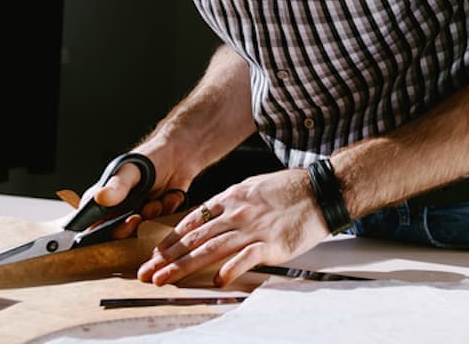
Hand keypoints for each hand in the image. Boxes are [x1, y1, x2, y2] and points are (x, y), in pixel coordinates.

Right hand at [76, 146, 192, 238]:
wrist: (180, 153)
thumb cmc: (151, 157)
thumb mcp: (131, 170)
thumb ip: (117, 185)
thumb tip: (100, 198)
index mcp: (103, 199)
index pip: (92, 226)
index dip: (105, 232)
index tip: (126, 221)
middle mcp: (118, 210)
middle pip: (118, 234)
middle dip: (134, 225)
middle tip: (143, 212)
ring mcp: (138, 214)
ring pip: (142, 231)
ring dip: (153, 215)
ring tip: (159, 198)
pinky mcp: (156, 217)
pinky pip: (161, 225)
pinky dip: (168, 211)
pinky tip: (172, 196)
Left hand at [137, 168, 329, 286]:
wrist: (321, 191)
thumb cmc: (291, 190)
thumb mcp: (254, 187)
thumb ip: (231, 203)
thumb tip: (210, 217)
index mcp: (232, 198)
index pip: (193, 221)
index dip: (171, 240)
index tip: (155, 254)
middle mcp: (237, 213)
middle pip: (194, 238)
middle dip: (167, 257)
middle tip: (147, 272)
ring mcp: (253, 228)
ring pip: (210, 248)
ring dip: (184, 265)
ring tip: (165, 278)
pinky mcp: (271, 243)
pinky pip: (245, 258)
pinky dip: (229, 269)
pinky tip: (215, 280)